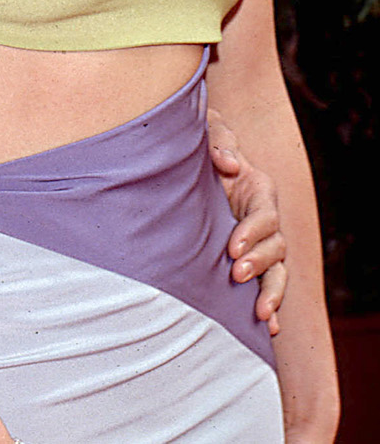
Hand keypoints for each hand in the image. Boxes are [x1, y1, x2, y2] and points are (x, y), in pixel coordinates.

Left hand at [207, 108, 286, 333]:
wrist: (186, 164)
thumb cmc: (200, 145)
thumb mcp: (210, 132)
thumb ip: (219, 141)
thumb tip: (227, 164)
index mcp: (259, 190)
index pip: (266, 216)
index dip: (253, 232)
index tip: (231, 247)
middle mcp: (263, 219)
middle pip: (276, 248)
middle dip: (260, 263)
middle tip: (237, 274)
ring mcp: (257, 243)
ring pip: (276, 272)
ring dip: (269, 292)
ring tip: (259, 313)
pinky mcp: (246, 260)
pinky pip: (264, 286)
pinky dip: (270, 307)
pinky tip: (269, 329)